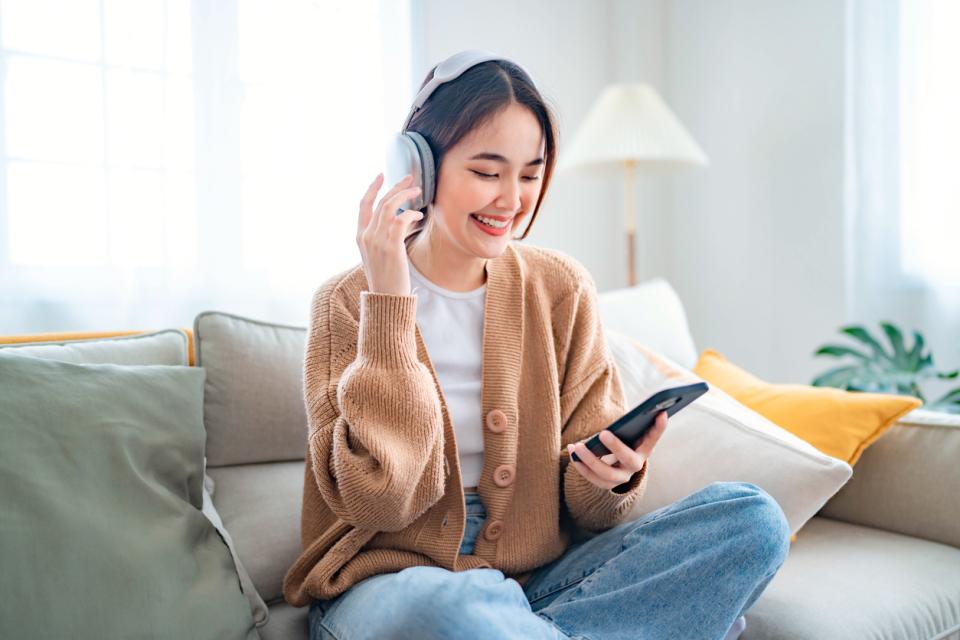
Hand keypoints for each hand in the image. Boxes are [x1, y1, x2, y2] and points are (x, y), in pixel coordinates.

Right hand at [357, 173, 423, 295]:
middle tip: (410, 178)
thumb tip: (403, 220)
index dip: (372, 188)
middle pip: (380, 202)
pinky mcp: (390, 246)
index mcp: (360, 237)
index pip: (363, 206)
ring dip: (405, 196)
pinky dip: (411, 214)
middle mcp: (366, 236)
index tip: (381, 176)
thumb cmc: (388, 280)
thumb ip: (387, 236)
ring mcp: (376, 241)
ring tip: (418, 191)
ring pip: (389, 207)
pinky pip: (400, 219)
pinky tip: (419, 216)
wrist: (386, 300)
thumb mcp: (381, 255)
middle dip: (395, 187)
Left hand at [567, 411, 667, 490]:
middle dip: (616, 447)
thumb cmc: (624, 442)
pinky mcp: (605, 484)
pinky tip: (572, 451)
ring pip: (606, 473)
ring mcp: (620, 478)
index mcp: (644, 451)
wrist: (617, 466)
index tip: (662, 413)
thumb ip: (635, 424)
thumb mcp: (630, 434)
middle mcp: (635, 467)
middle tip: (603, 433)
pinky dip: (580, 464)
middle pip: (628, 459)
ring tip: (577, 446)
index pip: (653, 439)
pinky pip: (591, 478)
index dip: (658, 428)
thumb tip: (647, 408)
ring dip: (590, 459)